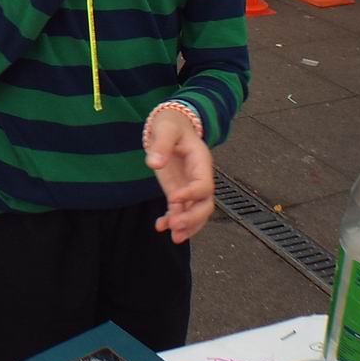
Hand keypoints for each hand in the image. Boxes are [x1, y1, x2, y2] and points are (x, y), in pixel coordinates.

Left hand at [145, 109, 214, 243]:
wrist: (171, 124)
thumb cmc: (171, 124)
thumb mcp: (165, 129)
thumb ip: (161, 144)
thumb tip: (154, 163)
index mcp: (201, 163)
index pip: (204, 185)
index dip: (191, 194)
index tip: (173, 197)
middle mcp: (199, 178)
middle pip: (205, 205)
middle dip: (193, 219)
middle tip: (176, 226)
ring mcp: (189, 187)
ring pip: (196, 213)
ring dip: (186, 226)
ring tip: (173, 236)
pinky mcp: (177, 191)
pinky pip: (179, 210)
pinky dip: (171, 220)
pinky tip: (159, 226)